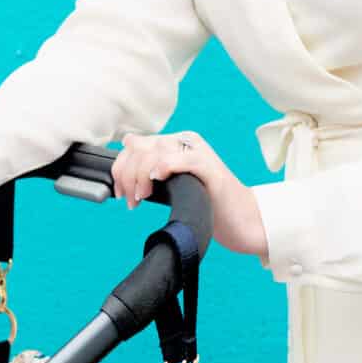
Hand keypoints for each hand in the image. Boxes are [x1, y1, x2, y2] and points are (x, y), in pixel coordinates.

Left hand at [109, 129, 268, 259]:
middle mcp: (186, 142)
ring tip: (140, 199)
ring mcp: (199, 153)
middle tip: (130, 200)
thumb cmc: (206, 204)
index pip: (135, 144)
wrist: (241, 220)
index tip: (119, 191)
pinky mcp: (210, 168)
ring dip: (139, 177)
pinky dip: (164, 167)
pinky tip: (157, 181)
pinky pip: (182, 159)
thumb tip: (126, 144)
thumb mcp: (172, 185)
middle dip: (127, 175)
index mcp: (176, 143)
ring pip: (155, 152)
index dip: (120, 167)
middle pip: (141, 148)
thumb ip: (150, 169)